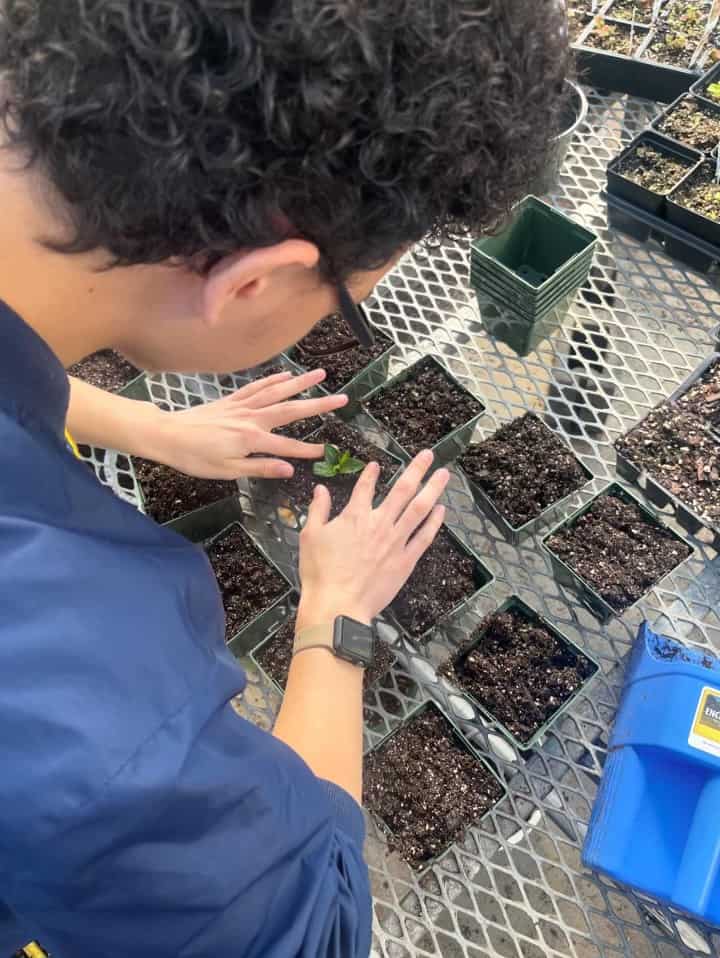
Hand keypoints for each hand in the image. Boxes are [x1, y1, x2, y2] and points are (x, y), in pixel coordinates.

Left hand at [154, 369, 346, 478]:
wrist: (167, 435)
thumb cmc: (195, 458)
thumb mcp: (228, 470)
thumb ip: (260, 468)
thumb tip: (288, 470)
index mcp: (251, 439)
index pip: (286, 447)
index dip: (305, 451)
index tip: (325, 452)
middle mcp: (251, 418)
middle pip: (290, 410)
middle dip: (317, 405)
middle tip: (341, 398)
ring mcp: (242, 406)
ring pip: (276, 392)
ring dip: (301, 383)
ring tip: (321, 374)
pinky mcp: (232, 400)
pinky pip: (257, 387)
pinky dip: (274, 379)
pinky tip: (287, 375)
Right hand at [296, 450, 449, 627]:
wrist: (338, 605)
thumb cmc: (320, 572)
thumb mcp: (310, 536)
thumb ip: (317, 509)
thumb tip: (321, 489)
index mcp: (354, 516)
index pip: (365, 487)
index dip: (371, 474)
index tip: (377, 464)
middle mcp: (379, 523)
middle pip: (402, 490)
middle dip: (416, 469)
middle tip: (429, 455)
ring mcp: (396, 541)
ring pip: (419, 509)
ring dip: (432, 489)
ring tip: (444, 474)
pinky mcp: (406, 561)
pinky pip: (423, 537)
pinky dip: (434, 522)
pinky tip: (441, 510)